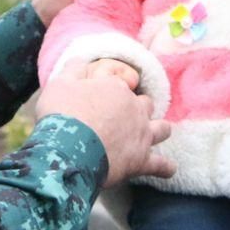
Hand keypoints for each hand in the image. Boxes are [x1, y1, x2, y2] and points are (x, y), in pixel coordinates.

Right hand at [35, 64, 172, 187]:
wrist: (68, 149)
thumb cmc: (62, 114)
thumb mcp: (60, 83)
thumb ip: (74, 69)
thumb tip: (82, 61)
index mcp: (116, 88)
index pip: (122, 81)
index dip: (114, 88)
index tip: (104, 97)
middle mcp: (134, 109)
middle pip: (145, 104)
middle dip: (139, 108)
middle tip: (125, 117)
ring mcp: (141, 135)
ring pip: (162, 129)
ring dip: (159, 130)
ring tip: (153, 134)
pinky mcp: (141, 160)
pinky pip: (161, 165)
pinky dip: (166, 167)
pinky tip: (169, 169)